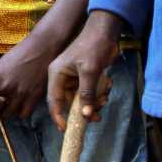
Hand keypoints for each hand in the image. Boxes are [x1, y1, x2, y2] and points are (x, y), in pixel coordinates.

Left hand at [0, 33, 60, 119]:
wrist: (43, 47)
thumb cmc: (23, 51)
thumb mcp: (3, 62)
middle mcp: (5, 87)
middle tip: (0, 106)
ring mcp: (20, 93)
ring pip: (8, 114)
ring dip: (9, 111)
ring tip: (12, 106)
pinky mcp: (34, 97)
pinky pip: (24, 114)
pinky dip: (23, 112)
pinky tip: (24, 105)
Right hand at [47, 11, 123, 128]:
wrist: (105, 32)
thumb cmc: (93, 47)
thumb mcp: (90, 71)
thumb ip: (87, 93)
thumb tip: (85, 115)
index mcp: (56, 75)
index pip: (53, 101)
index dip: (59, 116)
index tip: (66, 129)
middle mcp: (62, 78)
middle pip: (70, 102)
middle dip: (84, 109)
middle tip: (97, 115)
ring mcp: (74, 78)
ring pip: (82, 99)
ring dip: (94, 102)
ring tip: (105, 99)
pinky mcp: (85, 77)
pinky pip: (90, 92)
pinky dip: (99, 94)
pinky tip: (107, 88)